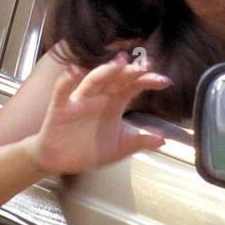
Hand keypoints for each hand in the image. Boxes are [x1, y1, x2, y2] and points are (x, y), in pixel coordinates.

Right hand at [26, 52, 170, 176]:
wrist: (59, 162)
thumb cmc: (88, 150)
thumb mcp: (119, 148)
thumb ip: (139, 142)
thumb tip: (164, 140)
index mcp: (114, 103)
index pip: (133, 86)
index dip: (148, 81)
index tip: (165, 81)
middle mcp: (99, 97)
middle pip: (117, 79)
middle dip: (131, 71)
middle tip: (146, 64)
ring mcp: (80, 100)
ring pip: (93, 81)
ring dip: (106, 71)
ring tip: (119, 62)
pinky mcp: (61, 107)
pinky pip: (62, 91)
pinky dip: (66, 80)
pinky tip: (73, 71)